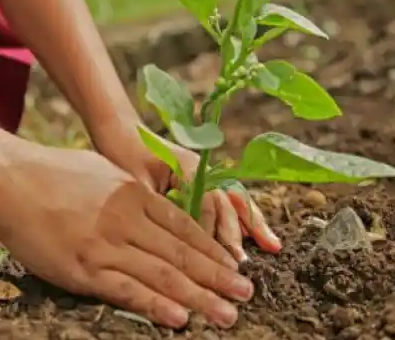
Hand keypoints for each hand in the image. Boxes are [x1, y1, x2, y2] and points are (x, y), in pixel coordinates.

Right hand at [0, 145, 254, 328]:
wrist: (8, 177)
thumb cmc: (50, 172)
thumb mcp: (101, 171)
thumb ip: (130, 192)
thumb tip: (152, 207)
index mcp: (133, 194)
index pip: (185, 227)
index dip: (214, 250)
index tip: (235, 266)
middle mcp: (127, 219)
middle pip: (183, 253)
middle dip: (218, 276)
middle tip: (247, 294)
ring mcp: (106, 244)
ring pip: (164, 275)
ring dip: (201, 297)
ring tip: (227, 314)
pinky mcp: (83, 268)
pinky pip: (127, 291)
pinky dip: (157, 306)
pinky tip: (180, 318)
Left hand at [90, 124, 281, 261]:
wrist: (122, 131)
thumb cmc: (123, 155)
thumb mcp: (135, 182)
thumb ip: (157, 206)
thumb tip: (174, 236)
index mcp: (187, 166)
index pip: (207, 201)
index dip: (209, 230)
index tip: (212, 257)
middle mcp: (203, 169)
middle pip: (226, 202)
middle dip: (235, 234)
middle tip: (241, 264)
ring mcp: (206, 173)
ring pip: (235, 200)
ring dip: (252, 224)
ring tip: (272, 247)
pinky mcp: (204, 180)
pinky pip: (229, 199)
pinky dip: (245, 216)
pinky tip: (258, 235)